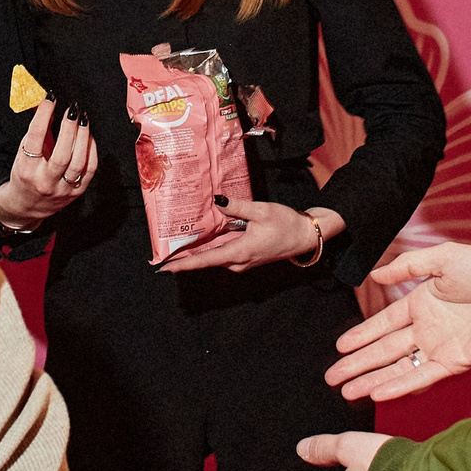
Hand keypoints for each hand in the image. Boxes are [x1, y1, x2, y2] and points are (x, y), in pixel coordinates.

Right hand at [0, 101, 99, 230]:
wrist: (26, 207)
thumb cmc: (24, 175)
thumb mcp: (22, 154)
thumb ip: (36, 132)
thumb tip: (47, 105)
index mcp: (26, 170)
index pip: (35, 139)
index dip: (43, 115)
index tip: (50, 98)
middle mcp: (45, 182)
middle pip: (61, 153)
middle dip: (69, 128)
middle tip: (72, 109)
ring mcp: (62, 189)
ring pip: (78, 162)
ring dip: (83, 137)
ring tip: (83, 119)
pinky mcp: (76, 193)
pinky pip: (89, 170)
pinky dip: (91, 150)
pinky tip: (89, 136)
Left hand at [160, 200, 340, 271]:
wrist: (306, 237)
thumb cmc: (286, 225)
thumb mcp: (261, 211)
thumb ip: (237, 207)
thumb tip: (217, 201)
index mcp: (239, 252)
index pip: (205, 261)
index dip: (183, 265)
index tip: (164, 268)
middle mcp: (237, 261)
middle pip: (206, 258)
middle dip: (185, 254)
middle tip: (165, 247)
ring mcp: (242, 261)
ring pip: (214, 254)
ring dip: (198, 248)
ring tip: (179, 238)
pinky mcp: (245, 256)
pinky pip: (223, 251)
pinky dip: (212, 245)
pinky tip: (204, 234)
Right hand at [325, 241, 470, 401]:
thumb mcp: (441, 258)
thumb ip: (406, 267)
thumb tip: (375, 276)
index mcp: (421, 304)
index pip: (383, 324)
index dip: (361, 335)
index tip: (339, 348)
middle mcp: (426, 329)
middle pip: (384, 351)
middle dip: (357, 364)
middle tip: (332, 377)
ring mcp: (438, 348)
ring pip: (397, 368)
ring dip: (371, 379)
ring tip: (346, 390)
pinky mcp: (454, 363)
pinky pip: (422, 377)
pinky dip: (399, 385)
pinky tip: (377, 392)